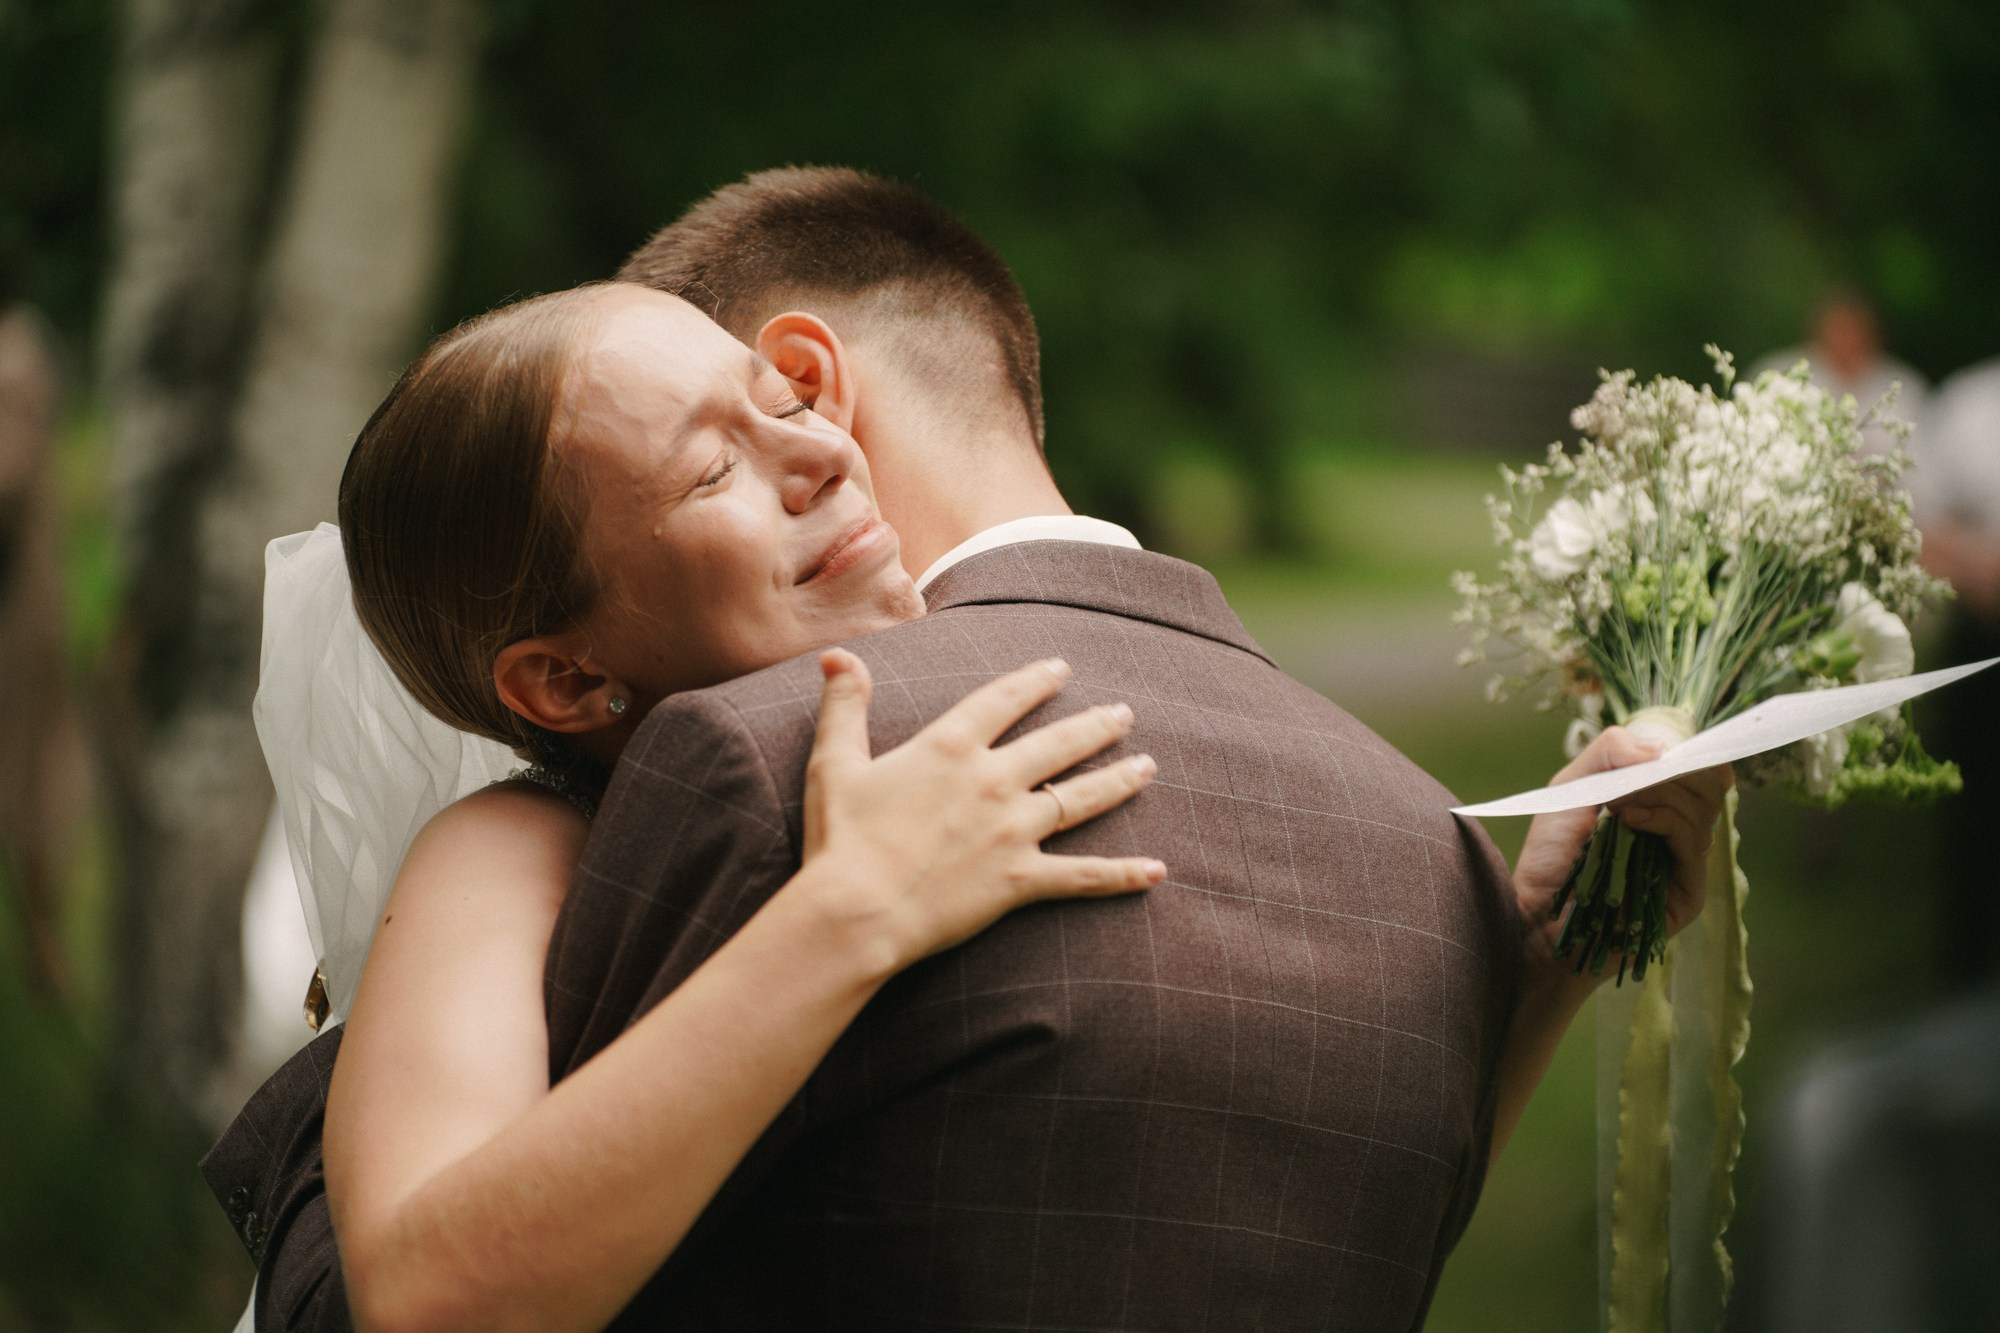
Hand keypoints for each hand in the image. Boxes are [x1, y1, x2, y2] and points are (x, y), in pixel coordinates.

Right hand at [798, 649, 1163, 971]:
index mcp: (950, 746)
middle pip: (1058, 743)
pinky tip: (1157, 870)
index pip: (1004, 700)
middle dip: (1096, 725)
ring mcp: (1013, 830)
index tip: (1061, 668)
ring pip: (1081, 798)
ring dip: (1118, 780)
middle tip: (1125, 713)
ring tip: (1148, 767)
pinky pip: (1083, 876)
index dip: (1035, 681)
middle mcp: (992, 780)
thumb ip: (845, 705)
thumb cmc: (841, 839)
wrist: (857, 910)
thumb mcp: (835, 762)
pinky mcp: (1020, 879)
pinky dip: (1123, 874)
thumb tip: (836, 655)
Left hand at [1512, 727, 1732, 986]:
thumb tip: (1660, 747)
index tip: (1649, 750)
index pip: (1701, 769)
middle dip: (1670, 770)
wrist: (1537, 916)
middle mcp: (1681, 832)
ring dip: (1660, 793)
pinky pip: (1695, 841)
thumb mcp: (1572, 786)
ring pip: (1705, 808)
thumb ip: (1610, 752)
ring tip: (1617, 803)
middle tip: (1625, 780)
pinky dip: (1664, 820)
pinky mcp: (1689, 891)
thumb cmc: (1551, 855)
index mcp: (1661, 806)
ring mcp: (1687, 862)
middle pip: (1710, 785)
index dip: (1684, 752)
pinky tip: (1630, 820)